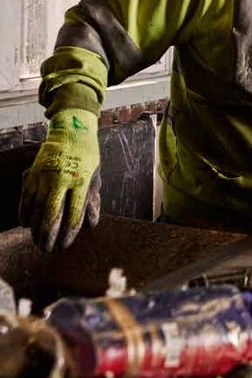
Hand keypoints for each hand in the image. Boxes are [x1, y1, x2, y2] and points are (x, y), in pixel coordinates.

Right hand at [19, 109, 101, 250]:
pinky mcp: (32, 174)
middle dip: (50, 236)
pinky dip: (24, 213)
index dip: (69, 233)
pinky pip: (26, 198)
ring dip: (36, 228)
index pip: (74, 214)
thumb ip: (92, 200)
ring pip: (37, 209)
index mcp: (81, 182)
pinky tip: (25, 224)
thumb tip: (91, 224)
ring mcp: (45, 178)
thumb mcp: (95, 176)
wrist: (71, 132)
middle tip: (48, 250)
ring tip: (38, 242)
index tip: (65, 245)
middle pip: (53, 215)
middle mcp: (62, 181)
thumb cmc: (87, 157)